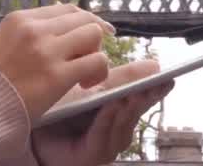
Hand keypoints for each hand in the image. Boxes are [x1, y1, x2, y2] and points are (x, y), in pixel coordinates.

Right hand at [0, 3, 115, 122]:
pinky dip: (98, 71)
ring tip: (85, 73)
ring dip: (96, 52)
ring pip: (93, 34)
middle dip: (91, 37)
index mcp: (20, 19)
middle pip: (83, 18)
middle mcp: (35, 29)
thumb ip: (28, 32)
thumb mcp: (2, 42)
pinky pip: (96, 61)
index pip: (66, 9)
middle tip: (87, 57)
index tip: (91, 33)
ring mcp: (47, 51)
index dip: (83, 21)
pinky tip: (85, 84)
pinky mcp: (57, 75)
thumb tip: (58, 23)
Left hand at [31, 59, 173, 165]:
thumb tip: (132, 48)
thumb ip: (110, 74)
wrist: (33, 137)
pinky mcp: (93, 156)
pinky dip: (107, 121)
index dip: (156, 88)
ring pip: (122, 124)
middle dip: (145, 95)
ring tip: (135, 91)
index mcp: (121, 112)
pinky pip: (103, 136)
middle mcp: (119, 129)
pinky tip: (111, 106)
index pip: (143, 98)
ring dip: (128, 107)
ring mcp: (108, 144)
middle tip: (156, 81)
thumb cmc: (61, 111)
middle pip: (136, 111)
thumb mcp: (88, 88)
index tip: (169, 76)